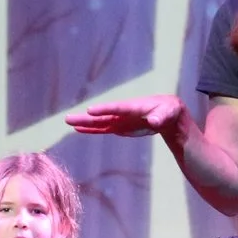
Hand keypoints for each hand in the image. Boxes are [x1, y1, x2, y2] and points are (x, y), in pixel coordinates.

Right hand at [67, 94, 186, 138]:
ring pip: (98, 123)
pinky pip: (102, 129)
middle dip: (85, 118)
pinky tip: (79, 130)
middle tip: (68, 118)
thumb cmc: (169, 110)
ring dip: (84, 124)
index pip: (116, 108)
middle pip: (101, 116)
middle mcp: (122, 112)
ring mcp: (119, 120)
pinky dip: (91, 130)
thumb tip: (154, 121)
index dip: (104, 109)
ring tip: (68, 123)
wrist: (167, 114)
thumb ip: (160, 117)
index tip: (90, 110)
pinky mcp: (119, 127)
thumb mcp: (168, 113)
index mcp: (133, 107)